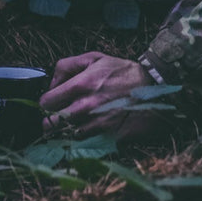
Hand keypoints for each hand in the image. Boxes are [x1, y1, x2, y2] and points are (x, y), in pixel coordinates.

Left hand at [40, 51, 157, 138]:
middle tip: (61, 115)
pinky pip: (87, 142)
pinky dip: (86, 137)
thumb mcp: (95, 58)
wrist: (156, 88)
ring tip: (79, 121)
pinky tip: (92, 128)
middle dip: (53, 120)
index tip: (54, 102)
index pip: (46, 103)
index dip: (47, 103)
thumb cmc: (123, 72)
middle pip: (51, 124)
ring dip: (69, 129)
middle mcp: (86, 107)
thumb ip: (67, 65)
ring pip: (67, 135)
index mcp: (81, 85)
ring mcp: (97, 124)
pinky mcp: (108, 136)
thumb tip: (52, 83)